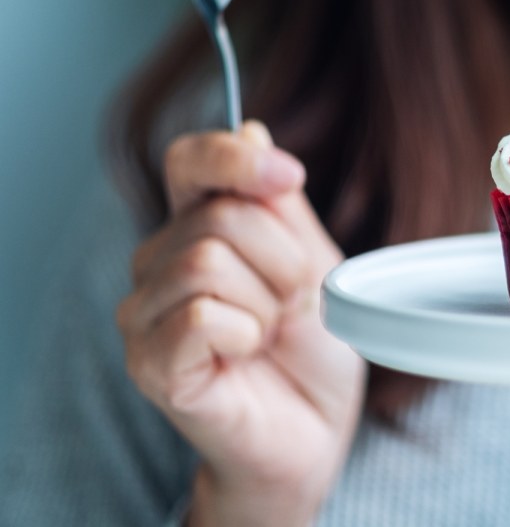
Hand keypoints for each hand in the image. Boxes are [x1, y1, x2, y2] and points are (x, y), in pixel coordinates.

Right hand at [116, 122, 365, 525]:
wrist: (315, 428)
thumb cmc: (315, 348)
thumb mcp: (316, 260)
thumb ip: (281, 204)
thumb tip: (252, 128)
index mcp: (201, 227)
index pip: (191, 160)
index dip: (237, 158)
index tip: (289, 176)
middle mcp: (161, 262)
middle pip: (220, 214)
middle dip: (283, 260)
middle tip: (292, 304)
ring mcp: (146, 312)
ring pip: (207, 261)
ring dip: (267, 300)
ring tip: (270, 331)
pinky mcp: (149, 361)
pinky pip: (199, 315)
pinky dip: (245, 333)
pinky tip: (247, 355)